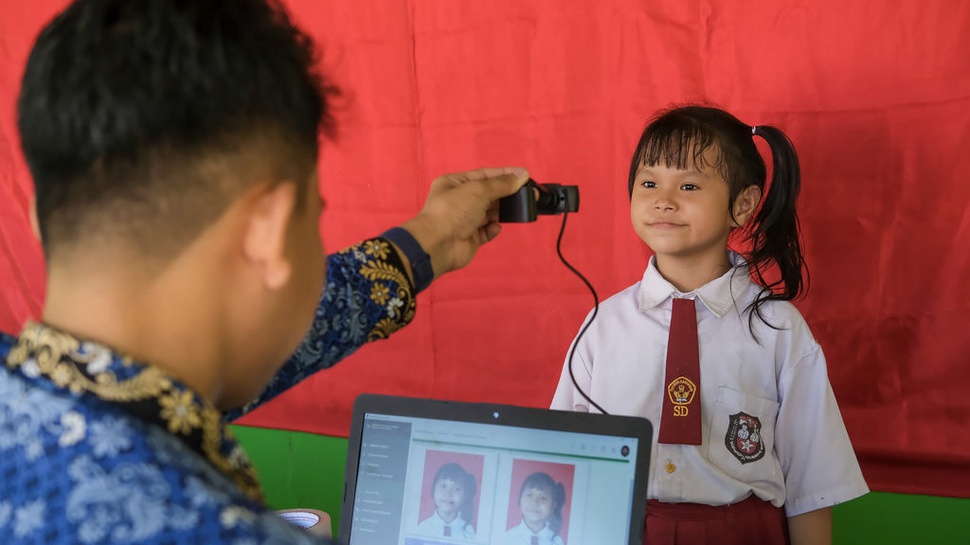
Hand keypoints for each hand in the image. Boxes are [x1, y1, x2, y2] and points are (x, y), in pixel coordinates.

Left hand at [399, 166, 528, 278]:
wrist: (439, 244)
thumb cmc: (452, 211)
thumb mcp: (479, 190)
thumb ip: (502, 184)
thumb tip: (521, 176)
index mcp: (454, 183)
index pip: (484, 175)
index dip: (504, 174)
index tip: (524, 175)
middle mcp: (458, 201)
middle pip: (488, 194)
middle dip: (507, 194)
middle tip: (529, 194)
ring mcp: (463, 220)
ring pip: (489, 213)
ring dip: (502, 211)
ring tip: (518, 209)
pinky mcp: (469, 238)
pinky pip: (486, 232)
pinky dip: (493, 229)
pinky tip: (496, 227)